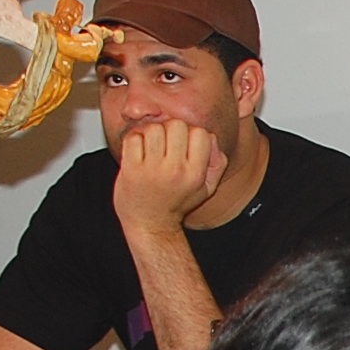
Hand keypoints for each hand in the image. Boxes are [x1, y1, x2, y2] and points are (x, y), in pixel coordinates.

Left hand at [112, 120, 226, 236]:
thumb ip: (217, 163)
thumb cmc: (176, 202)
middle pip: (176, 125)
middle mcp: (175, 171)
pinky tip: (138, 150)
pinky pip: (133, 137)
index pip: (200, 133)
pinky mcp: (131, 169)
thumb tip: (212, 138)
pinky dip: (134, 139)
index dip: (191, 133)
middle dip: (170, 129)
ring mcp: (152, 169)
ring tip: (151, 147)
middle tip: (165, 143)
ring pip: (153, 128)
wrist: (150, 224)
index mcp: (195, 174)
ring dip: (150, 133)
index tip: (183, 144)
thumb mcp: (206, 188)